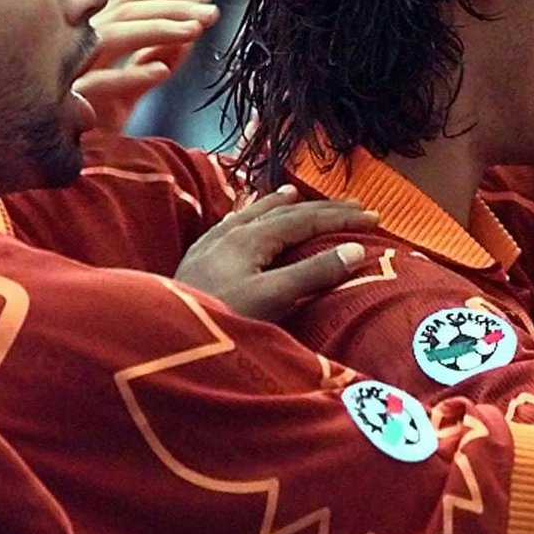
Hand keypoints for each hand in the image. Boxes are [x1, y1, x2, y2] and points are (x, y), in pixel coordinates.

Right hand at [74, 0, 220, 131]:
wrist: (68, 166)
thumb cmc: (96, 125)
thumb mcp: (131, 88)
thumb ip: (155, 59)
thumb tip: (191, 32)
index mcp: (92, 39)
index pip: (128, 1)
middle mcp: (78, 48)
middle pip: (125, 11)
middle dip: (172, 6)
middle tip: (211, 11)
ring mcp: (71, 74)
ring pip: (113, 36)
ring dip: (158, 29)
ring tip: (195, 31)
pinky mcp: (68, 105)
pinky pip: (100, 84)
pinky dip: (131, 75)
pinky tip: (162, 71)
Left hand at [174, 185, 378, 320]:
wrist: (160, 338)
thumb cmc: (221, 318)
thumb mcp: (273, 299)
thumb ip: (313, 273)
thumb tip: (356, 249)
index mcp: (252, 238)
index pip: (306, 219)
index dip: (342, 217)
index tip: (373, 216)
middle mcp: (231, 233)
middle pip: (283, 212)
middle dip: (321, 207)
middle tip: (353, 204)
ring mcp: (210, 245)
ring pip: (252, 214)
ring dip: (280, 204)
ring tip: (295, 194)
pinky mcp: (196, 260)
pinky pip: (229, 225)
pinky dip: (247, 217)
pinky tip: (241, 219)